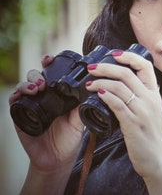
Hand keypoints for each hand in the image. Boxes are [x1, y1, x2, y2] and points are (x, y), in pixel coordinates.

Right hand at [8, 55, 83, 173]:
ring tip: (36, 87)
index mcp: (59, 96)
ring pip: (24, 85)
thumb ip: (81, 107)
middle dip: (38, 72)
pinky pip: (14, 102)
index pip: (52, 75)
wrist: (57, 160)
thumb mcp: (79, 122)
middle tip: (43, 77)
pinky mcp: (21, 116)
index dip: (50, 65)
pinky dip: (16, 96)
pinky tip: (21, 95)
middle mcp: (44, 97)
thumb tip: (89, 92)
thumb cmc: (69, 139)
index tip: (50, 59)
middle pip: (36, 76)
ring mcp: (32, 105)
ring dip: (28, 82)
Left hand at [86, 51, 161, 193]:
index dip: (129, 56)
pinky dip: (106, 96)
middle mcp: (150, 99)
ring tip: (88, 84)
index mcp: (155, 94)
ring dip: (100, 82)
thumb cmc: (152, 136)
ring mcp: (142, 111)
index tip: (114, 54)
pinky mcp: (133, 124)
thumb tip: (122, 87)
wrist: (160, 160)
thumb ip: (141, 98)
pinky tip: (97, 94)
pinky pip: (117, 104)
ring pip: (119, 86)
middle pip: (127, 73)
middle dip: (106, 67)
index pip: (145, 66)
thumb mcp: (152, 112)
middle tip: (91, 67)